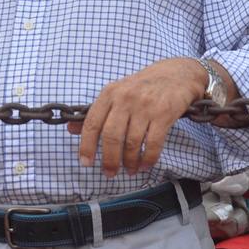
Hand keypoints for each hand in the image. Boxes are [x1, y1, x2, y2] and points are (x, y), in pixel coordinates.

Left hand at [69, 57, 208, 176]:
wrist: (177, 74)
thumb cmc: (142, 87)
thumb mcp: (116, 93)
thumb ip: (95, 112)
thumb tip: (71, 129)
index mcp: (109, 93)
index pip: (92, 123)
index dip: (86, 146)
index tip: (86, 162)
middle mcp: (125, 98)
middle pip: (111, 136)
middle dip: (109, 160)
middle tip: (109, 173)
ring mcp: (145, 106)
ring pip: (131, 142)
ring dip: (129, 162)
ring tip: (130, 170)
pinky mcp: (164, 114)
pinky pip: (153, 143)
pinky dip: (148, 159)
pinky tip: (145, 165)